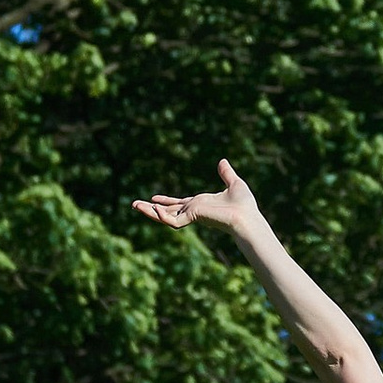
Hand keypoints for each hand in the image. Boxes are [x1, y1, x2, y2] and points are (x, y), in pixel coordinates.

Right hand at [132, 160, 263, 240]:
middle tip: (134, 205)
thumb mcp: (233, 183)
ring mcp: (193, 216)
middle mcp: (194, 211)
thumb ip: (226, 173)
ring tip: (135, 205)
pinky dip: (162, 216)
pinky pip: (173, 221)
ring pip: (165, 217)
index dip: (166, 202)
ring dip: (149, 212)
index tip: (153, 198)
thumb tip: (223, 161)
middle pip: (167, 211)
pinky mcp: (194, 218)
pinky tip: (153, 209)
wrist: (247, 217)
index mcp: (201, 205)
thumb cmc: (244, 204)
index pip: (179, 204)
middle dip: (150, 209)